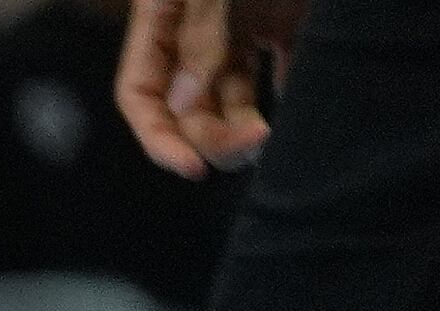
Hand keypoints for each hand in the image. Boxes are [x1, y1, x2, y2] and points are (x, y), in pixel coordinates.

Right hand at [117, 0, 298, 176]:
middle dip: (214, 134)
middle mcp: (192, 30)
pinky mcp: (279, 14)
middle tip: (255, 140)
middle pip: (188, 104)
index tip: (194, 167)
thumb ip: (200, 33)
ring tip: (270, 136)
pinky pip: (281, 60)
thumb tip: (184, 102)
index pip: (139, 93)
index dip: (158, 137)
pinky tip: (300, 101)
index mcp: (159, 16)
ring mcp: (237, 24)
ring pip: (232, 93)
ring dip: (246, 124)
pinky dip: (290, 85)